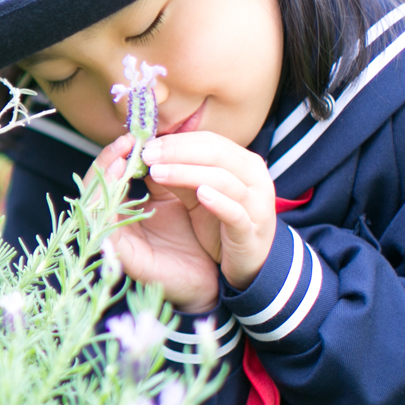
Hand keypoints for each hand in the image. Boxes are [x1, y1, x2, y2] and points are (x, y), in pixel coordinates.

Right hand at [93, 136, 219, 313]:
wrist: (212, 276)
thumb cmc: (195, 236)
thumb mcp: (178, 197)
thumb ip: (163, 175)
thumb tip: (154, 141)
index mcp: (125, 208)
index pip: (108, 177)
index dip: (114, 155)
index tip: (132, 137)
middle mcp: (114, 222)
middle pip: (94, 186)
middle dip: (106, 161)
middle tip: (125, 143)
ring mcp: (113, 238)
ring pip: (92, 203)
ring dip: (102, 178)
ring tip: (120, 160)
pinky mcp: (120, 254)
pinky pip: (103, 225)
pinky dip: (106, 202)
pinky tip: (122, 185)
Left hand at [140, 132, 276, 289]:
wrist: (252, 263)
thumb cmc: (222, 223)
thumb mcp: (199, 194)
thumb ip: (180, 174)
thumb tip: (149, 156)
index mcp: (243, 163)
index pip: (209, 141)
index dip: (177, 141)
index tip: (147, 144)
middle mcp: (255, 178)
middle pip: (216, 153)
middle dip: (177, 152)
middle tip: (147, 156)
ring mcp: (257, 204)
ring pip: (223, 179)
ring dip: (187, 172)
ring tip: (157, 172)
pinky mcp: (252, 231)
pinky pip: (236, 212)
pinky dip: (218, 201)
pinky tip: (199, 194)